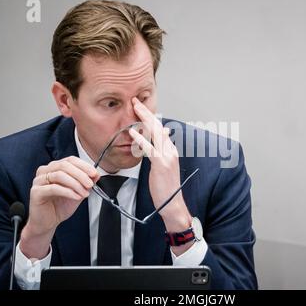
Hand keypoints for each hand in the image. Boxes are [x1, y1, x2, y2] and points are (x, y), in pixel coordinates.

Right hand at [20, 156, 98, 258]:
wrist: (47, 222)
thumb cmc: (59, 206)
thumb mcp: (78, 192)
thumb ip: (86, 183)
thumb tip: (96, 175)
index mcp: (55, 168)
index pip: (70, 160)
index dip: (84, 166)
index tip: (94, 173)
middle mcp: (45, 171)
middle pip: (64, 165)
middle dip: (81, 174)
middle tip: (90, 184)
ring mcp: (39, 181)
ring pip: (59, 175)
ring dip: (75, 184)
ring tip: (84, 193)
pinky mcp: (36, 192)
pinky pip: (53, 188)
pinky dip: (68, 192)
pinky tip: (76, 197)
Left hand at [129, 97, 191, 235]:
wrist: (173, 204)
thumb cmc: (166, 187)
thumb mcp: (164, 166)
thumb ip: (161, 152)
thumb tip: (161, 139)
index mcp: (171, 150)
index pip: (160, 129)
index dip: (150, 117)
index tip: (141, 107)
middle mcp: (171, 150)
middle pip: (158, 126)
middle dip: (146, 112)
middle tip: (136, 101)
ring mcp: (167, 157)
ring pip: (155, 133)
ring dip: (144, 119)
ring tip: (134, 108)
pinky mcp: (161, 164)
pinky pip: (150, 149)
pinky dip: (141, 139)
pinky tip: (132, 132)